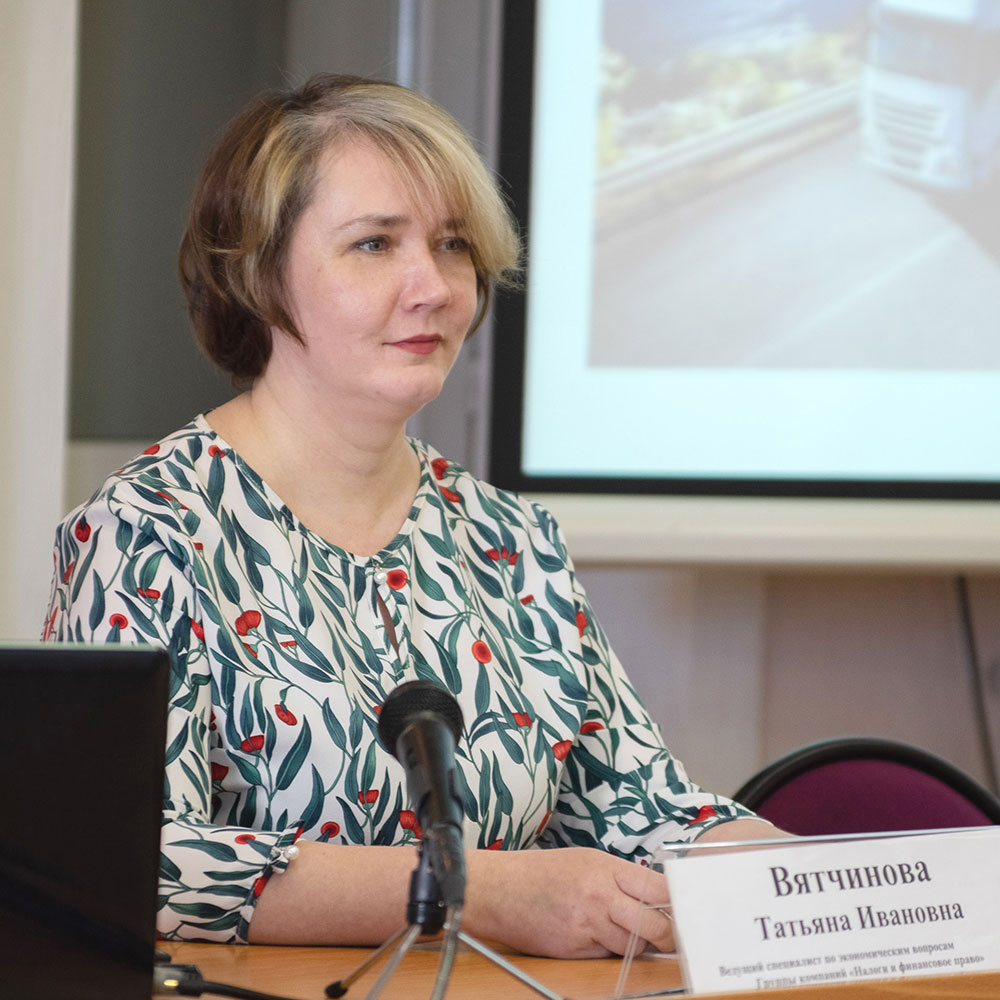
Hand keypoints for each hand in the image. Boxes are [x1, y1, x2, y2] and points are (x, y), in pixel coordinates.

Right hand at [464, 846, 672, 958]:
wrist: (498, 888)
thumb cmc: (540, 873)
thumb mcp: (585, 861)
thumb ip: (619, 878)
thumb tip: (654, 897)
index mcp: (606, 867)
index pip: (659, 888)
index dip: (679, 905)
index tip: (689, 912)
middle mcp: (601, 894)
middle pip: (654, 924)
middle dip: (669, 937)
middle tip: (673, 940)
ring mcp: (588, 923)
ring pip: (633, 946)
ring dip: (637, 946)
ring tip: (626, 935)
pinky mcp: (575, 948)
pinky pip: (607, 956)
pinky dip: (609, 953)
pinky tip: (597, 939)